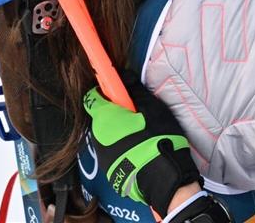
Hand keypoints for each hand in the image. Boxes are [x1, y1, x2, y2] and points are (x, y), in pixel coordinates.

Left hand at [83, 72, 201, 213]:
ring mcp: (102, 155)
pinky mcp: (109, 170)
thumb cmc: (157, 138)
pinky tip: (140, 150)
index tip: (117, 89)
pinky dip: (122, 147)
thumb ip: (135, 91)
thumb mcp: (152, 108)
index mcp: (105, 117)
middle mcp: (98, 135)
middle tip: (138, 114)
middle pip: (102, 117)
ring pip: (108, 135)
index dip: (104, 90)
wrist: (162, 177)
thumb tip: (124, 76)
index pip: (93, 97)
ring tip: (143, 134)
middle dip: (116, 112)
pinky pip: (113, 151)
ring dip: (120, 131)